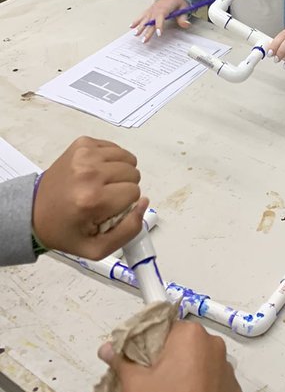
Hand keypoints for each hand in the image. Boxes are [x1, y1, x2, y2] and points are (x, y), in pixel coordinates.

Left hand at [32, 137, 146, 257]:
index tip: (108, 210)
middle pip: (132, 173)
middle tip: (105, 197)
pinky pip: (114, 148)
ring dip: (119, 172)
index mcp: (92, 199)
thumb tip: (144, 202)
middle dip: (124, 187)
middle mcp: (89, 172)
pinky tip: (96, 172)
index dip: (125, 204)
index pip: (134, 193)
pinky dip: (110, 160)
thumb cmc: (65, 230)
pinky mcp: (82, 143)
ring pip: (127, 158)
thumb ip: (128, 231)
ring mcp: (85, 154)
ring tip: (102, 184)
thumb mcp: (96, 248)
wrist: (34, 211)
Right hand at [98, 320, 241, 391]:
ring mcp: (229, 373)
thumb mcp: (132, 386)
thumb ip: (121, 360)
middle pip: (186, 345)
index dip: (150, 342)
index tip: (139, 358)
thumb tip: (109, 349)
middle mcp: (216, 348)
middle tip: (150, 382)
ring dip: (187, 375)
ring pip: (201, 365)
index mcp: (192, 337)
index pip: (167, 326)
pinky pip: (214, 386)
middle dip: (168, 359)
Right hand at [130, 0, 190, 44]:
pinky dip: (136, 20)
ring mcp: (151, 10)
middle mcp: (156, 9)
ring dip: (139, 27)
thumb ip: (183, 18)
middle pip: (151, 22)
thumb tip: (186, 24)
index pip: (161, 18)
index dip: (159, 26)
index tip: (158, 34)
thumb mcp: (183, 8)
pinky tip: (131, 26)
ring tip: (135, 34)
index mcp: (165, 8)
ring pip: (144, 19)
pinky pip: (141, 15)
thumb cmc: (178, 2)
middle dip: (147, 31)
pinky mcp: (149, 10)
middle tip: (144, 40)